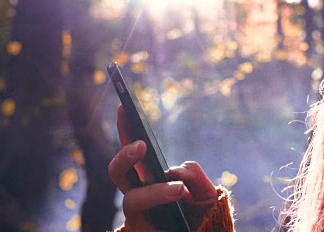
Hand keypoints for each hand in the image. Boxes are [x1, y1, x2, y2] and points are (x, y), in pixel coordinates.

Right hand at [108, 105, 218, 230]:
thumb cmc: (200, 216)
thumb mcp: (205, 192)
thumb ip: (194, 176)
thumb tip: (173, 173)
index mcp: (149, 178)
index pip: (133, 150)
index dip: (126, 128)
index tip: (124, 105)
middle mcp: (138, 194)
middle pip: (118, 172)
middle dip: (125, 156)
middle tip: (142, 145)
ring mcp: (137, 216)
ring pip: (131, 200)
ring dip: (154, 192)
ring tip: (178, 189)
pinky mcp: (140, 231)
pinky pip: (146, 220)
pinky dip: (163, 203)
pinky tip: (181, 196)